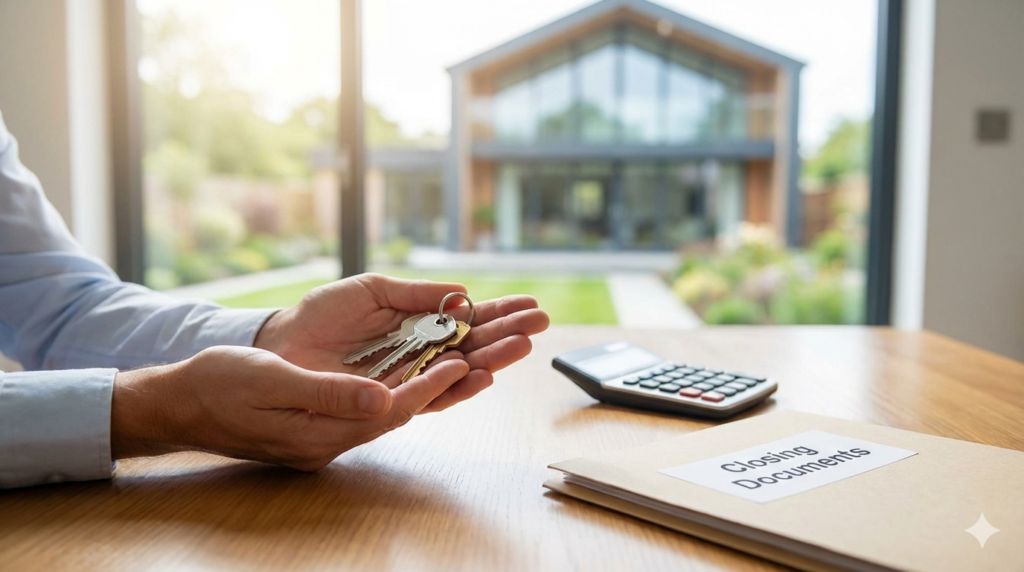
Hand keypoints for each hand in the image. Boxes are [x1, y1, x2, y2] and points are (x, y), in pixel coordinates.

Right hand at [111, 345, 471, 469]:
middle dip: (452, 381)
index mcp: (322, 434)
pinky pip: (380, 398)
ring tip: (479, 354)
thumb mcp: (270, 381)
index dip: (430, 387)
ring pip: (399, 402)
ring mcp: (332, 429)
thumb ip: (327, 393)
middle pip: (407, 408)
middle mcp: (335, 437)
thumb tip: (383, 399)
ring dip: (438, 378)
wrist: (181, 402)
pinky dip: (408, 378)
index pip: (391, 412)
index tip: (464, 362)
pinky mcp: (327, 416)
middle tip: (490, 354)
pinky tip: (429, 361)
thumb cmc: (218, 387)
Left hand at [253, 273, 548, 411]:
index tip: (531, 306)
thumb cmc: (325, 314)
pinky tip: (479, 373)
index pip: (471, 322)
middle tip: (540, 323)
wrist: (284, 341)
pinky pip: (428, 398)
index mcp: (422, 327)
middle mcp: (422, 357)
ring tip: (521, 345)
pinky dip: (455, 387)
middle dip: (508, 335)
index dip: (501, 315)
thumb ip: (417, 294)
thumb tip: (462, 294)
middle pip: (475, 349)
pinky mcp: (390, 401)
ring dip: (492, 360)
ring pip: (460, 374)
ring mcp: (409, 380)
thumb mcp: (375, 290)